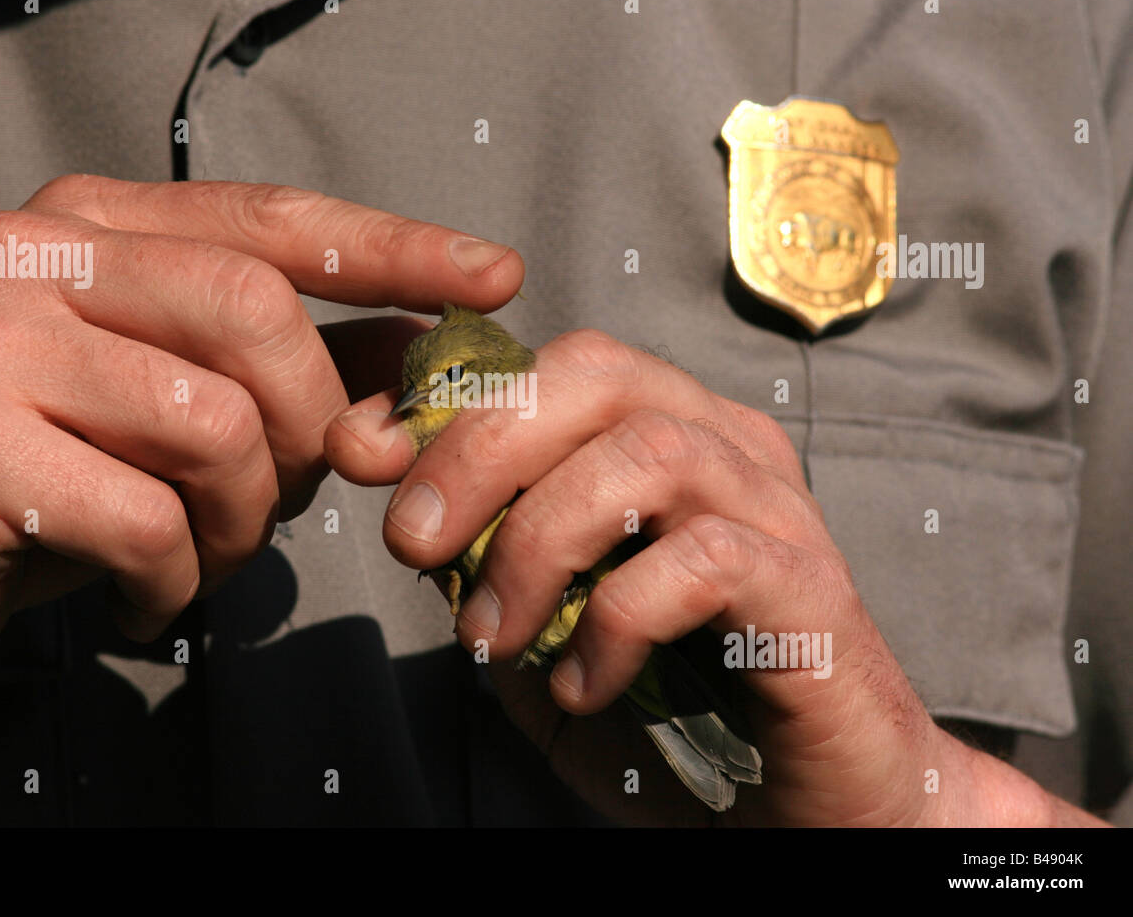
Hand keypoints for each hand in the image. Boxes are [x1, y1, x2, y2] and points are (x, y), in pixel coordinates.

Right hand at [0, 175, 521, 723]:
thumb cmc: (46, 466)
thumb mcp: (172, 399)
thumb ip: (291, 369)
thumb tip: (428, 353)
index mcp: (93, 222)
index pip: (271, 219)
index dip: (394, 246)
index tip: (493, 275)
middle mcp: (34, 253)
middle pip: (255, 317)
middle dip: (307, 426)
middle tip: (289, 493)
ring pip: (215, 425)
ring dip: (243, 519)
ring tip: (206, 553)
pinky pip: (152, 519)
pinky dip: (179, 580)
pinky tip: (146, 593)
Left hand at [327, 328, 1104, 825]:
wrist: (806, 802)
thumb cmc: (677, 705)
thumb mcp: (549, 631)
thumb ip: (490, 569)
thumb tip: (411, 514)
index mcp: (664, 435)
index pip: (553, 370)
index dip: (448, 401)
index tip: (361, 456)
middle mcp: (726, 448)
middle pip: (597, 379)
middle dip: (481, 451)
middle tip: (416, 545)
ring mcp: (776, 511)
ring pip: (648, 455)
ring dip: (541, 541)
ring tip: (495, 635)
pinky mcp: (812, 588)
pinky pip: (704, 561)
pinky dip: (616, 622)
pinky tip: (582, 687)